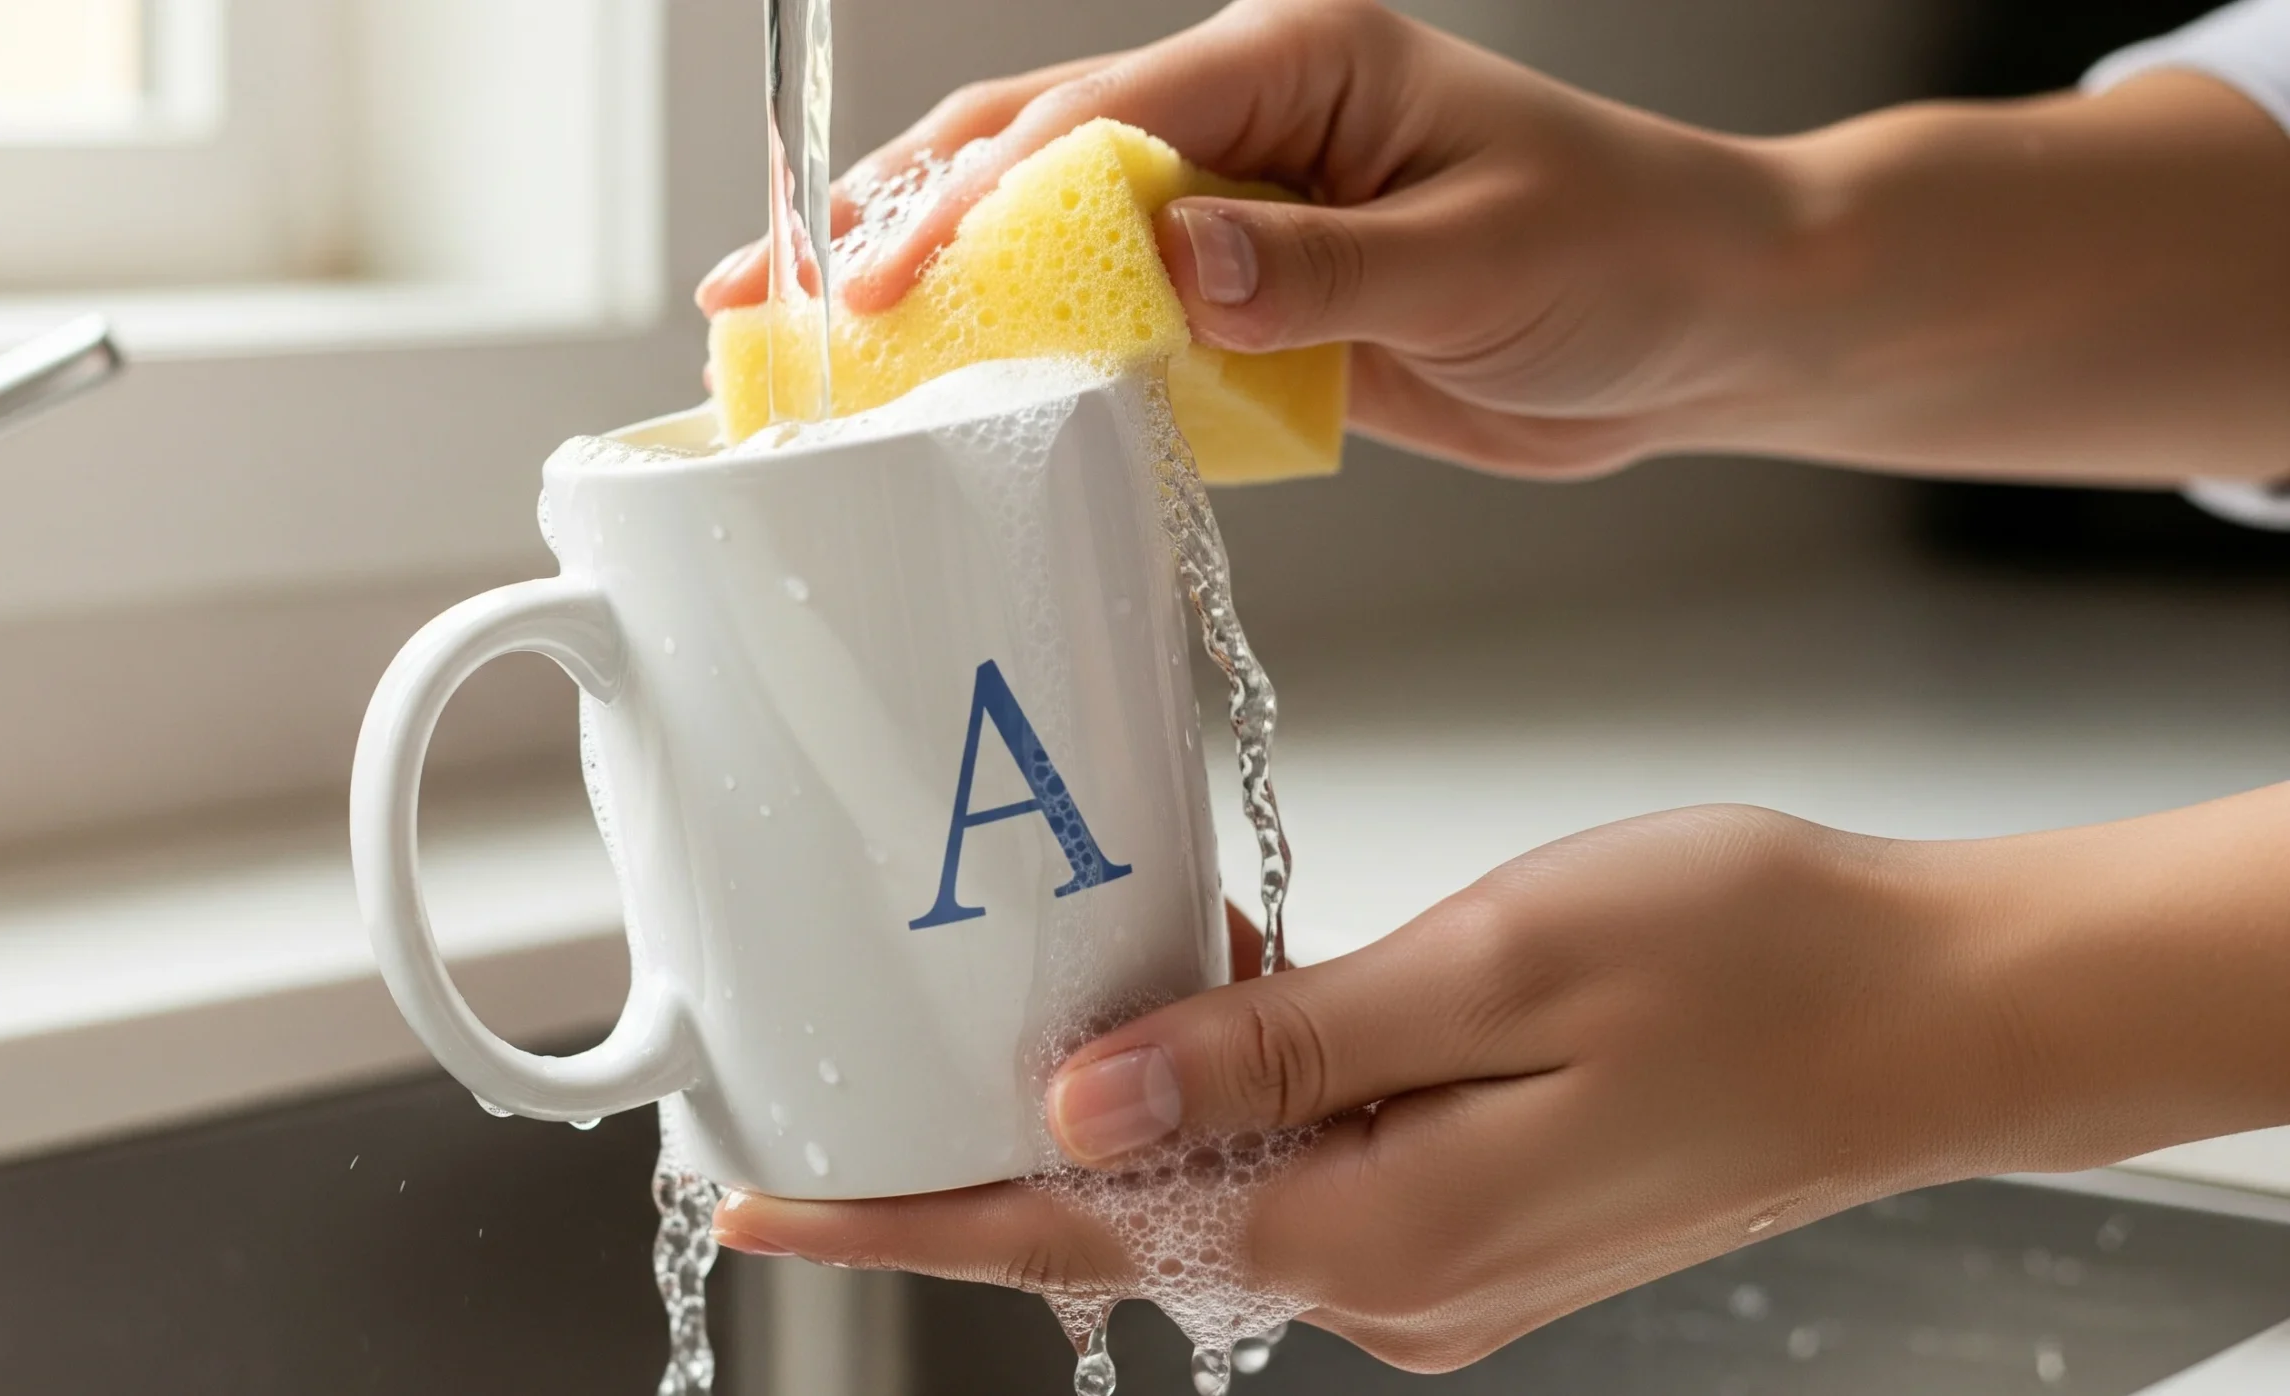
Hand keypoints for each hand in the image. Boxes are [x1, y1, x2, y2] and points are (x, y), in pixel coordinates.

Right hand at [698, 0, 2289, 483]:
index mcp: (1301, 65)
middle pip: (1032, 154)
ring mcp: (1242, 212)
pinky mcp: (1253, 299)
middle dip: (894, 218)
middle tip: (774, 295)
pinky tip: (947, 392)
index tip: (883, 282)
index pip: (1099, 124)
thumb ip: (1321, 269)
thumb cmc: (1629, 255)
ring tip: (811, 339)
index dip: (976, 203)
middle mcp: (1252, 125)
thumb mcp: (1483, 260)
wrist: (1704, 325)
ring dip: (934, 284)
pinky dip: (1026, 352)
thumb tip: (1174, 266)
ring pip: (1051, 235)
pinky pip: (1114, 319)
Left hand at [713, 796, 2289, 1371]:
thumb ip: (1274, 1050)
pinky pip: (1299, 1160)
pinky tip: (1230, 993)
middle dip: (994, 1142)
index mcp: (1369, 1231)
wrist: (1933, 1008)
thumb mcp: (1488, 970)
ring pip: (1210, 1180)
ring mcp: (1431, 1257)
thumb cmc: (1746, 963)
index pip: (1072, 1242)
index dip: (906, 1222)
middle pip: (1123, 1216)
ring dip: (1130, 1096)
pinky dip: (1240, 1085)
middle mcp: (1385, 1275)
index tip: (767, 1204)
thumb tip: (1078, 1099)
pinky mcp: (1469, 1212)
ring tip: (1062, 980)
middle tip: (880, 1041)